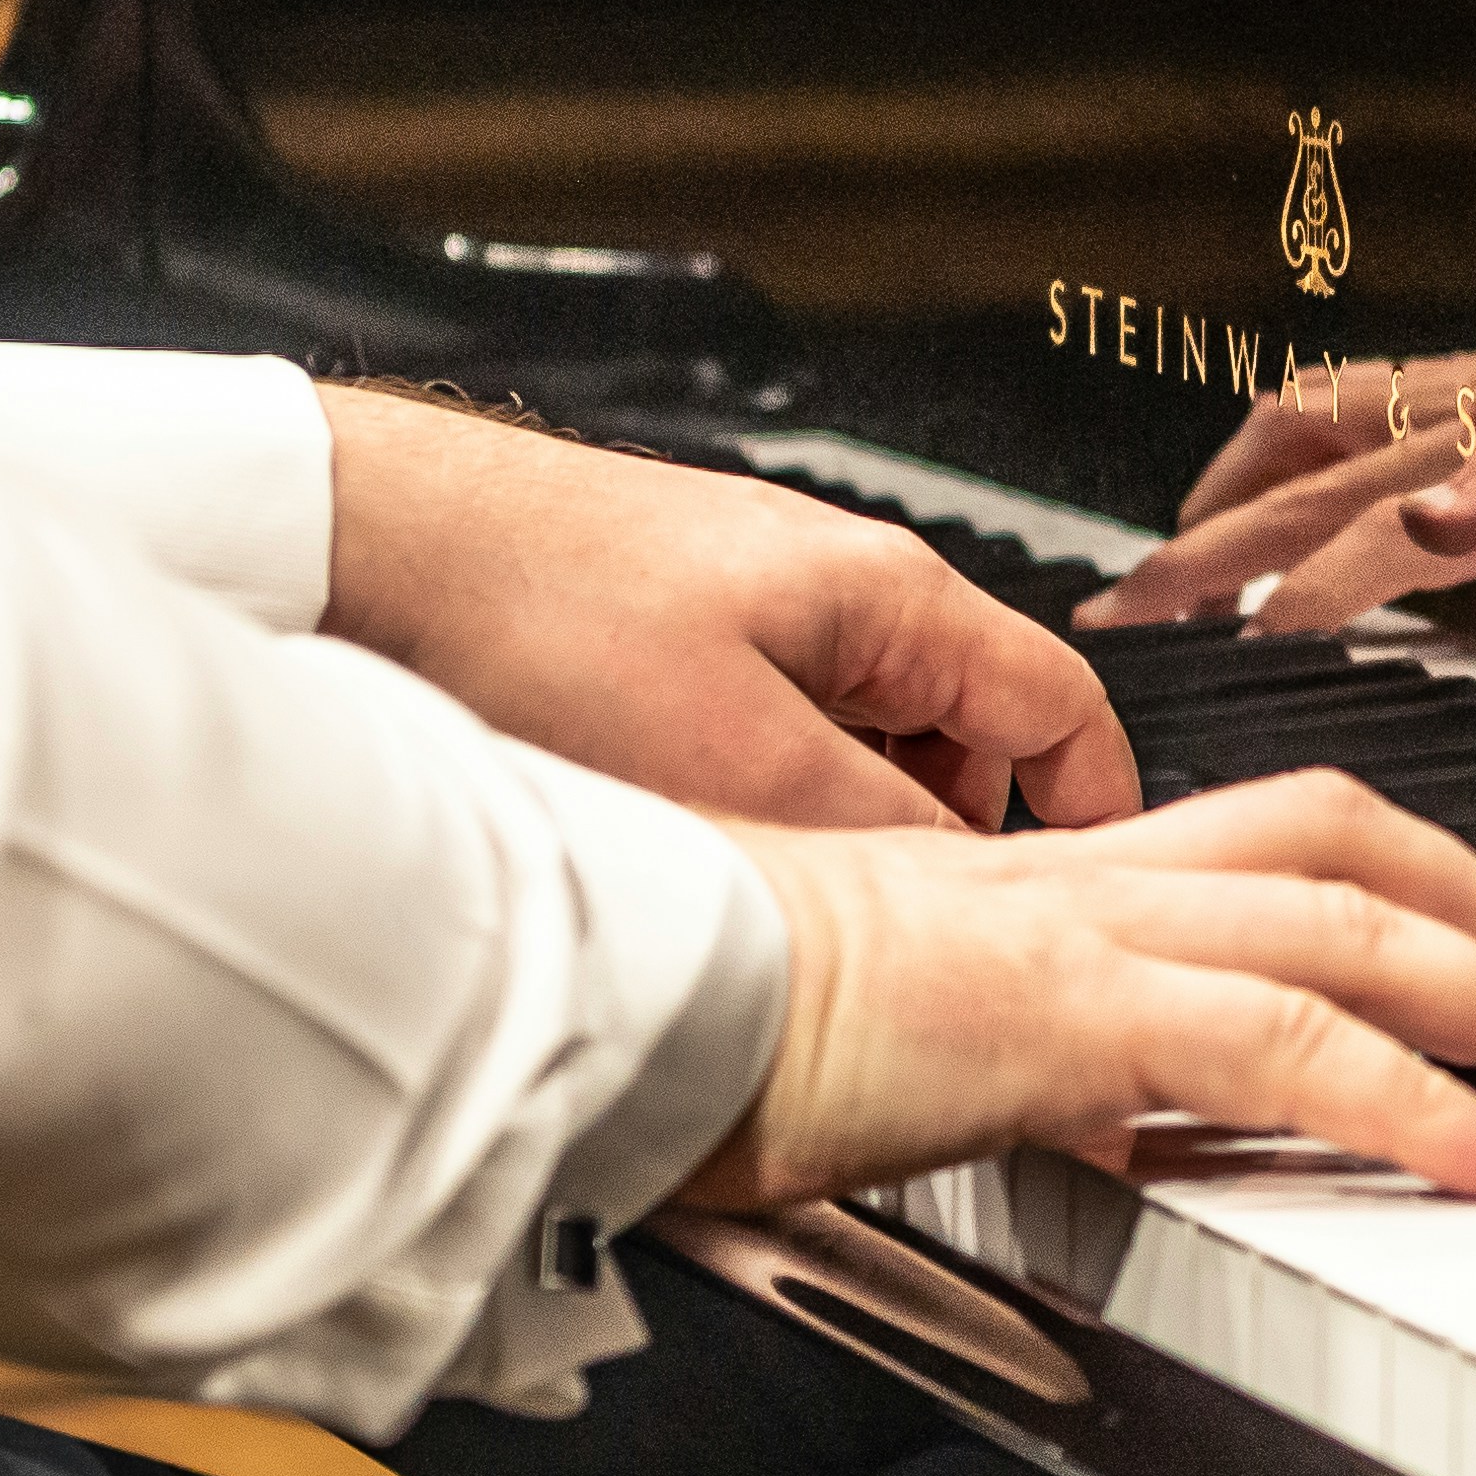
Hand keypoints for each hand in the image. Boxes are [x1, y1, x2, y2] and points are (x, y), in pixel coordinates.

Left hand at [318, 388, 1134, 831]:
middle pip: (967, 734)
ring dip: (844, 818)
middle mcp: (841, 584)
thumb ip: (871, 831)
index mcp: (890, 593)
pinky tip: (701, 836)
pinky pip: (780, 729)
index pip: (1064, 703)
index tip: (1102, 894)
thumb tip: (958, 895)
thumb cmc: (534, 610)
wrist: (372, 547)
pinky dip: (769, 790)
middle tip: (902, 929)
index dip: (1100, 811)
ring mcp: (762, 604)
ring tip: (779, 881)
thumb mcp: (735, 759)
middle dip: (948, 837)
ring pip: (866, 741)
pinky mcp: (685, 631)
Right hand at [684, 771, 1475, 1204]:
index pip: (1261, 839)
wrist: (604, 980)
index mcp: (1042, 875)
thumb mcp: (883, 1031)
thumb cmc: (695, 1008)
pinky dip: (1416, 1104)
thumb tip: (1051, 1115)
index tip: (1471, 950)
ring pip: (1356, 930)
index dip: (1390, 880)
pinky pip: (1291, 1050)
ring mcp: (1084, 930)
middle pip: (1348, 846)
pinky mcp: (1067, 1011)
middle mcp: (1083, 875)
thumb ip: (987, 1056)